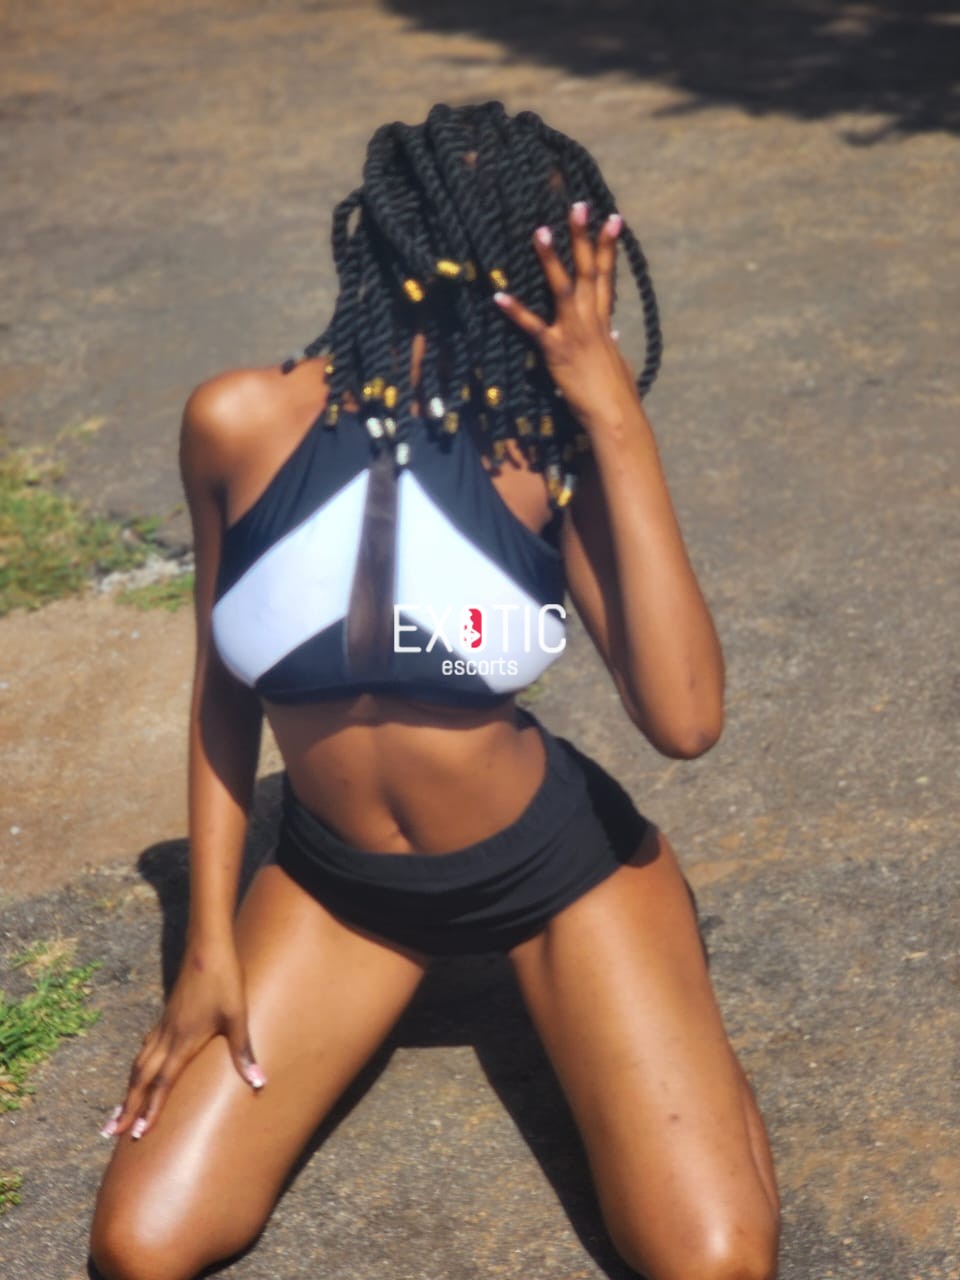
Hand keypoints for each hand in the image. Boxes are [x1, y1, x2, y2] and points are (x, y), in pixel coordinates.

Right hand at [99, 941, 264, 1140]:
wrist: (207, 947)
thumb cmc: (225, 981)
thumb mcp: (238, 1016)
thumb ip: (243, 1051)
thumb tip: (259, 1082)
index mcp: (183, 1041)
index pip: (162, 1083)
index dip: (150, 1109)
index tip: (137, 1134)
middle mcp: (168, 1037)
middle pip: (142, 1078)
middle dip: (127, 1107)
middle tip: (110, 1132)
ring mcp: (164, 1025)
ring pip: (139, 1063)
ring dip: (128, 1089)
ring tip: (117, 1111)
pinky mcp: (167, 1016)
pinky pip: (145, 1048)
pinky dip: (137, 1067)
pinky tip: (138, 1070)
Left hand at [493, 201, 639, 429]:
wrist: (615, 414)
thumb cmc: (615, 394)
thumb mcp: (616, 363)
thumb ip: (612, 344)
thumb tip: (616, 333)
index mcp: (604, 322)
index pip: (607, 277)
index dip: (609, 247)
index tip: (612, 218)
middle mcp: (591, 320)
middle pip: (588, 271)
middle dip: (583, 237)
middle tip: (578, 205)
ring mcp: (574, 332)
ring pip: (564, 288)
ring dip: (551, 260)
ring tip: (541, 231)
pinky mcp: (556, 350)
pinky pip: (533, 327)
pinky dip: (515, 312)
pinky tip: (498, 296)